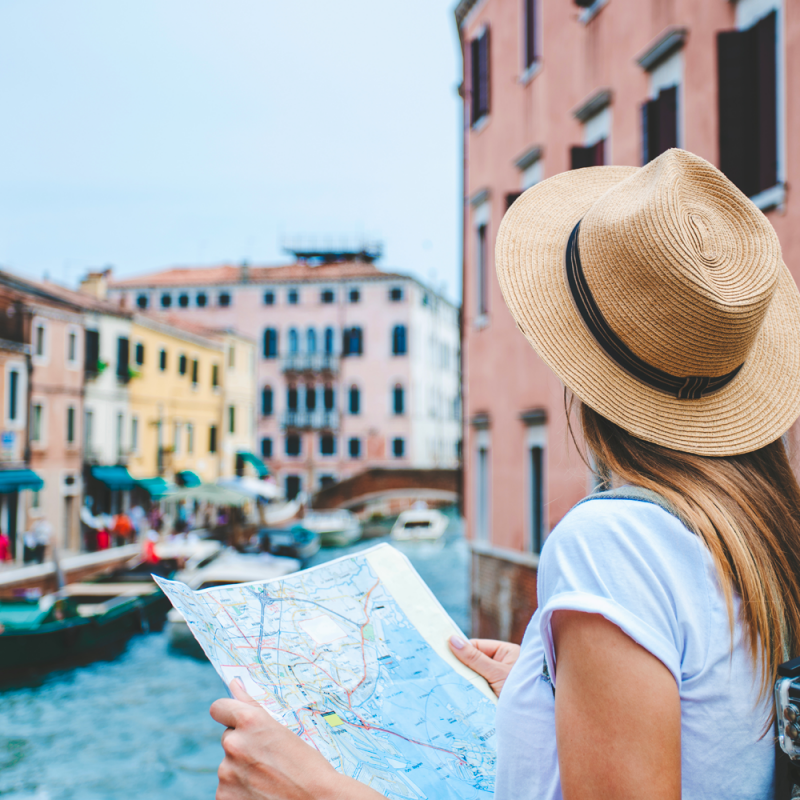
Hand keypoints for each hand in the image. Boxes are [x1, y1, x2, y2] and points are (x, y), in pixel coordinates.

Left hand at [210, 679, 380, 799]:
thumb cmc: (307, 765)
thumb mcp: (283, 730)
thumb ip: (251, 707)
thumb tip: (233, 683)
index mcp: (250, 721)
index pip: (219, 708)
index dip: (228, 713)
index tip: (236, 721)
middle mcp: (234, 744)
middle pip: (229, 739)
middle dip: (243, 747)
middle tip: (269, 760)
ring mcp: (226, 774)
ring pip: (228, 766)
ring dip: (242, 771)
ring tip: (269, 780)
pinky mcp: (224, 798)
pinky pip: (227, 789)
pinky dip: (240, 792)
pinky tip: (261, 794)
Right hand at [448, 636, 520, 696]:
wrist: (532, 720)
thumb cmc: (520, 690)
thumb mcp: (496, 672)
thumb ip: (474, 658)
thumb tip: (452, 639)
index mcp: (506, 652)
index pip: (477, 646)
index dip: (461, 650)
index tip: (444, 655)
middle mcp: (502, 664)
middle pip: (474, 661)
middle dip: (462, 668)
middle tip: (443, 671)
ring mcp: (498, 681)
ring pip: (475, 676)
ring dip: (466, 682)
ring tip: (450, 685)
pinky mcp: (494, 695)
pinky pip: (478, 689)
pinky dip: (471, 693)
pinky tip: (461, 696)